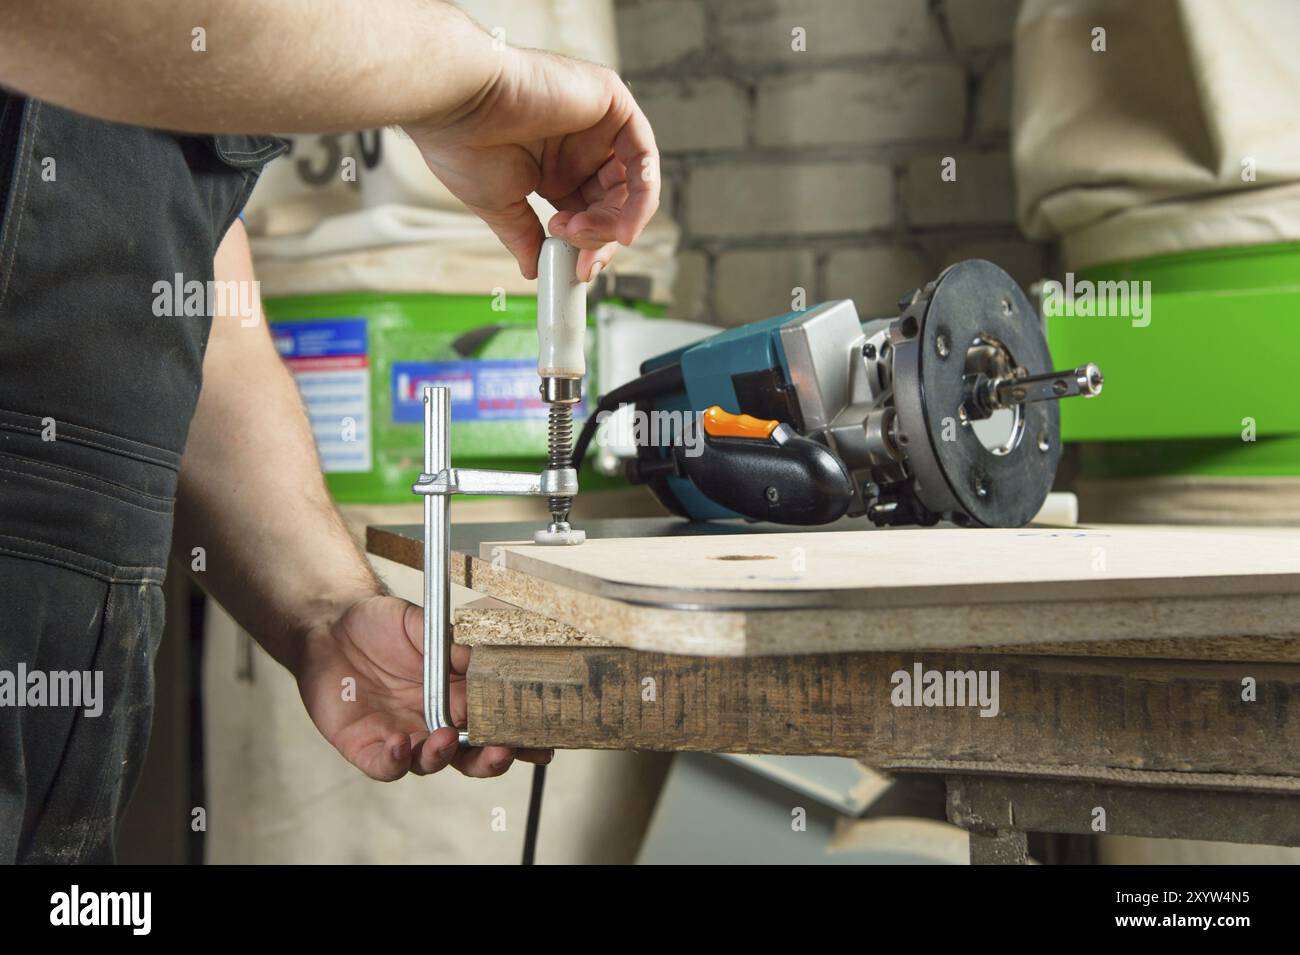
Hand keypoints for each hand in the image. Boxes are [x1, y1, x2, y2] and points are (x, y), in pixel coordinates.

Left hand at [294, 594, 551, 779]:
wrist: (328, 627)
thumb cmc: (379, 624)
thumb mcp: (420, 624)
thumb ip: (450, 643)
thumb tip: (480, 658)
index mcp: (457, 695)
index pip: (496, 721)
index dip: (520, 735)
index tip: (543, 741)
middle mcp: (436, 722)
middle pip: (472, 755)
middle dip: (492, 759)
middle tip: (504, 750)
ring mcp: (404, 737)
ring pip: (433, 764)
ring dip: (443, 755)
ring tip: (445, 738)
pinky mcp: (368, 748)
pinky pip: (386, 766)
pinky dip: (395, 761)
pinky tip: (399, 743)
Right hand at [405, 46, 659, 281]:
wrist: (455, 107)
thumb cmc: (465, 144)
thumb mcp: (501, 206)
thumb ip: (525, 236)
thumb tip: (533, 269)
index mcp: (555, 170)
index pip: (591, 215)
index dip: (589, 246)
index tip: (578, 271)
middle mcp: (579, 147)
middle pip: (615, 203)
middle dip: (602, 238)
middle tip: (578, 254)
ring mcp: (597, 124)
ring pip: (632, 185)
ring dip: (614, 221)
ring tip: (579, 231)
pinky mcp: (611, 101)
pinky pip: (643, 154)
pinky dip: (642, 195)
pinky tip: (623, 222)